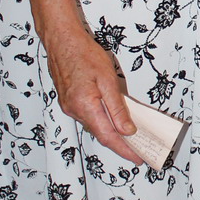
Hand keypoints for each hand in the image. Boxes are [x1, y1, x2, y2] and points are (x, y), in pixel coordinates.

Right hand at [42, 24, 142, 163]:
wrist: (61, 40)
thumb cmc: (84, 54)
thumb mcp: (107, 80)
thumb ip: (117, 107)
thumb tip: (127, 129)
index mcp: (85, 106)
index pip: (108, 137)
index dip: (124, 150)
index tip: (137, 158)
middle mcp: (74, 110)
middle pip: (101, 134)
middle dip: (120, 144)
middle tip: (137, 151)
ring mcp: (69, 106)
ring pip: (94, 125)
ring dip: (111, 133)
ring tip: (129, 138)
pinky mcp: (68, 101)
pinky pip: (88, 117)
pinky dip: (102, 121)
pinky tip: (112, 120)